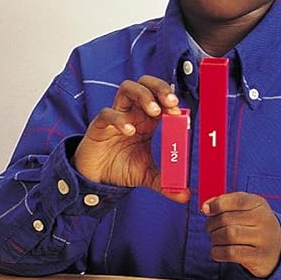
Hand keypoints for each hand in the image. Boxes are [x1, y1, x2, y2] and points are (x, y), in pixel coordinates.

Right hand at [73, 76, 189, 202]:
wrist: (95, 179)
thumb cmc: (120, 169)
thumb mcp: (147, 176)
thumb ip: (165, 183)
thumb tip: (185, 195)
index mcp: (147, 120)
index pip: (160, 98)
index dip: (170, 100)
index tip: (180, 111)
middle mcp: (132, 113)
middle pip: (146, 85)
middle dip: (160, 88)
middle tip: (171, 102)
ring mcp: (116, 116)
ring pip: (127, 89)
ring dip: (143, 95)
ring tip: (154, 111)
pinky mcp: (99, 125)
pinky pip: (108, 114)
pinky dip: (119, 119)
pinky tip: (130, 131)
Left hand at [201, 192, 280, 277]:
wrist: (278, 249)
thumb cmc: (254, 225)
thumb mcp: (246, 209)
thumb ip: (226, 203)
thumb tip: (206, 207)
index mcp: (259, 204)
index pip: (236, 200)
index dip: (217, 204)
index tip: (206, 209)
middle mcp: (263, 220)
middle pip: (227, 219)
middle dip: (212, 224)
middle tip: (210, 228)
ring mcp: (263, 239)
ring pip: (228, 235)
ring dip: (214, 238)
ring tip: (215, 239)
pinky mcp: (258, 257)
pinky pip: (231, 253)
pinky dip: (217, 252)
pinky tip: (217, 251)